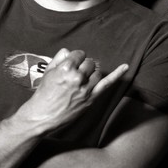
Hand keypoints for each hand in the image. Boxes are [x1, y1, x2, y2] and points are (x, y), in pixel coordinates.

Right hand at [13, 48, 129, 133]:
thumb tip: (69, 51)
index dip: (75, 59)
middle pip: (89, 62)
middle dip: (82, 66)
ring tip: (80, 81)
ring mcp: (86, 88)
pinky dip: (117, 74)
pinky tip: (126, 66)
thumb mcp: (47, 72)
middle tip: (74, 75)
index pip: (79, 54)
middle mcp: (77, 77)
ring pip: (96, 72)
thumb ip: (59, 58)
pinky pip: (107, 83)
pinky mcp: (91, 98)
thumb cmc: (43, 94)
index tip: (71, 64)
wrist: (42, 116)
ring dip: (90, 74)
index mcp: (65, 68)